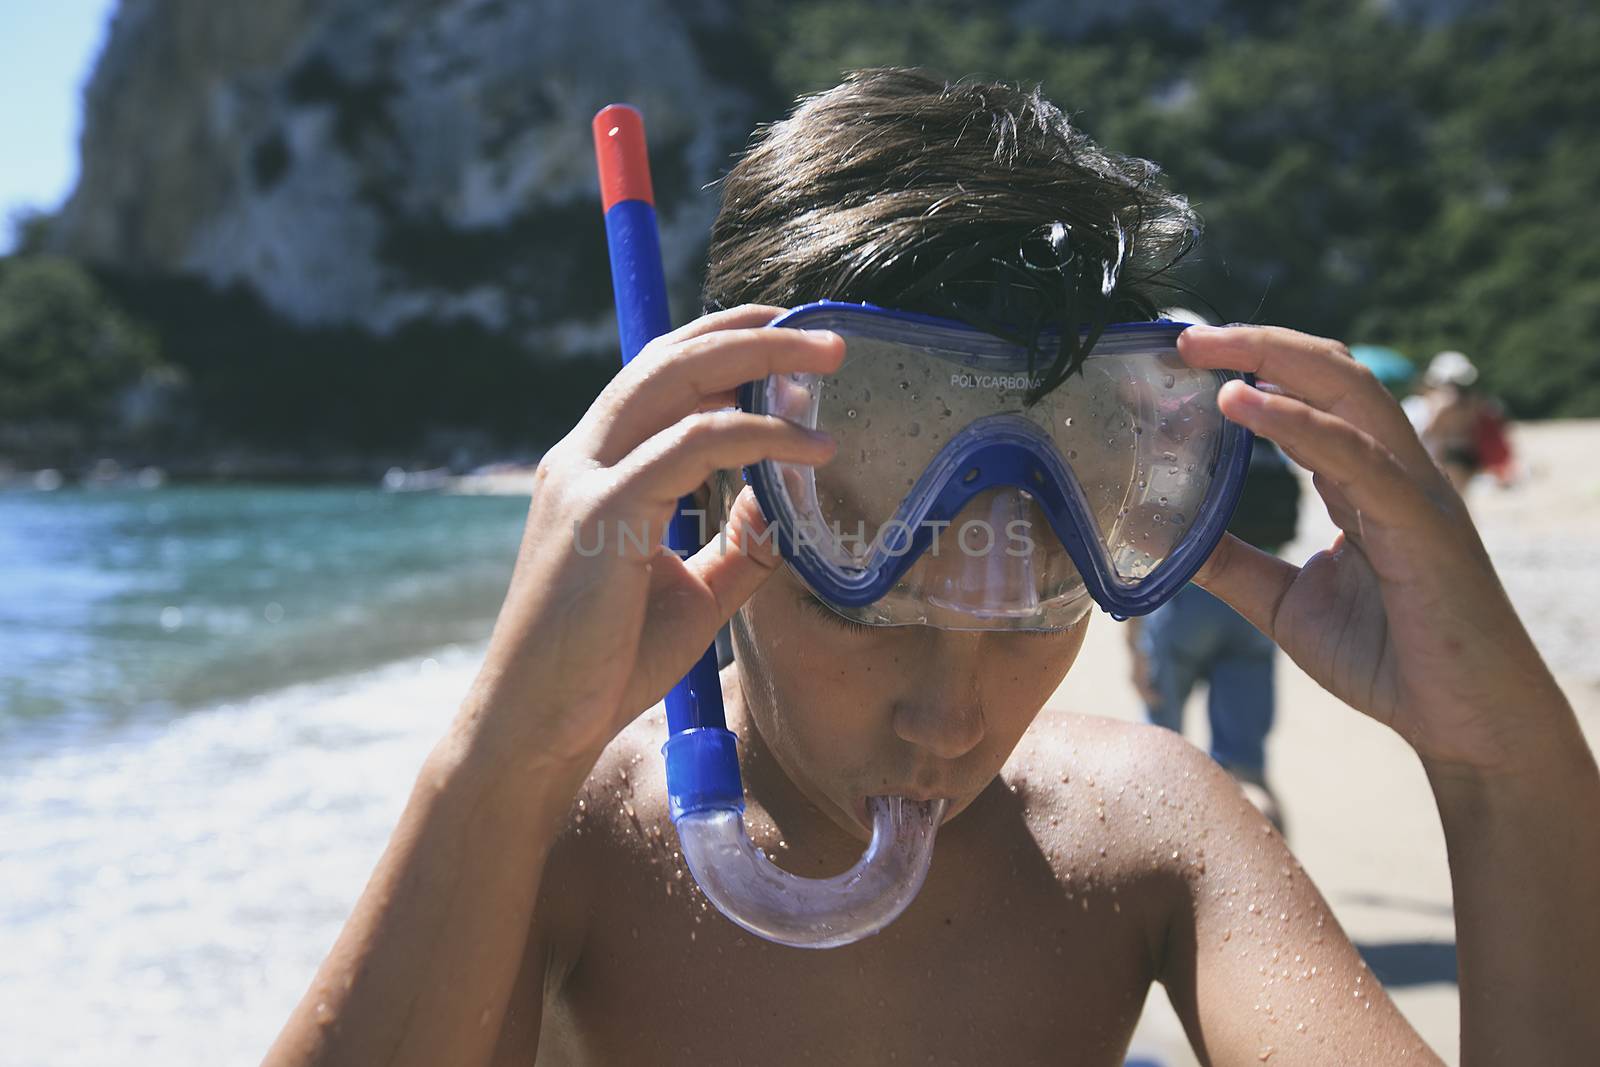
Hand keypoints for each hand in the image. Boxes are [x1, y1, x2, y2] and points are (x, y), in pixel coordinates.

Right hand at [464, 305, 841, 770]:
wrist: (539, 728)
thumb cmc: (607, 664)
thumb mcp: (693, 592)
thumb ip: (736, 542)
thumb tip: (786, 499)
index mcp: (597, 469)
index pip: (659, 375)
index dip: (721, 340)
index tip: (785, 331)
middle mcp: (584, 459)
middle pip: (668, 360)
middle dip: (749, 332)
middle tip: (823, 330)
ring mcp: (586, 481)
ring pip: (676, 383)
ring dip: (759, 360)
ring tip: (827, 360)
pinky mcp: (600, 514)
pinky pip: (690, 447)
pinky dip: (757, 434)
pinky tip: (810, 447)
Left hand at [1179, 325, 1566, 774]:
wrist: (1466, 725)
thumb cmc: (1390, 661)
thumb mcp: (1285, 603)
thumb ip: (1232, 564)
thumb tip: (1166, 540)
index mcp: (1362, 482)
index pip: (1310, 399)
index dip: (1254, 368)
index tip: (1187, 359)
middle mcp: (1391, 472)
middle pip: (1330, 375)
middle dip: (1258, 345)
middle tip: (1187, 338)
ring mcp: (1413, 492)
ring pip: (1349, 395)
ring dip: (1273, 362)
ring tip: (1207, 352)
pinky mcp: (1423, 525)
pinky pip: (1357, 458)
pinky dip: (1298, 425)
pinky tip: (1245, 406)